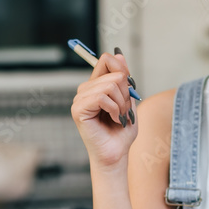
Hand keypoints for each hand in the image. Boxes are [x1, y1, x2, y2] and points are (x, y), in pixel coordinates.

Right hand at [70, 49, 136, 167]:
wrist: (116, 154)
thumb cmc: (121, 132)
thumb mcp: (128, 100)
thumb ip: (123, 79)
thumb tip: (118, 54)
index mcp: (96, 85)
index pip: (107, 60)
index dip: (122, 69)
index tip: (130, 88)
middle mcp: (85, 90)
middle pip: (114, 73)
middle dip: (126, 94)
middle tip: (124, 112)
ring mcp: (80, 99)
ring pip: (109, 85)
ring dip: (121, 104)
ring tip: (119, 118)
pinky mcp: (78, 109)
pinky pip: (102, 97)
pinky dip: (114, 109)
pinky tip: (114, 119)